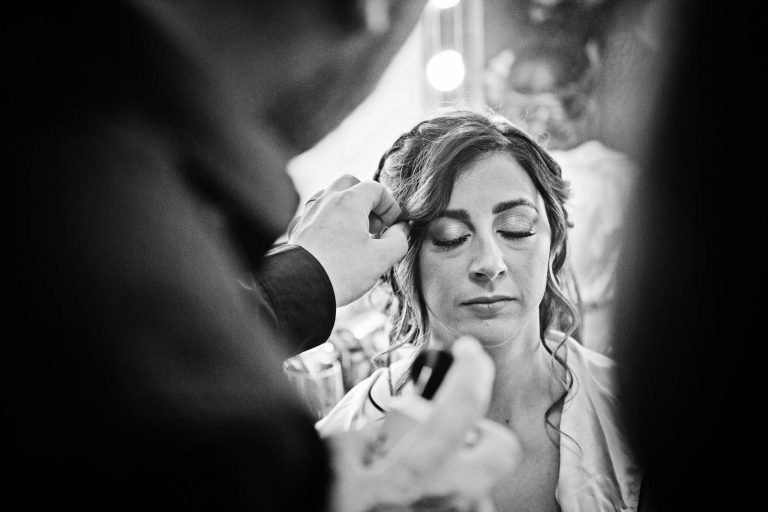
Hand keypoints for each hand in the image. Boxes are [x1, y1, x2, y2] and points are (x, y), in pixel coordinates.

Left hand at [289, 174, 408, 306]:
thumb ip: (399, 239)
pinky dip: (329, 220)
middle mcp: (326, 201)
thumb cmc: (342, 272)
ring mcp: (309, 213)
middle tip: (373, 225)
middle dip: (366, 200)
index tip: (392, 226)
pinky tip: (334, 241)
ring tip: (354, 234)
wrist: (300, 288)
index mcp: (349, 202)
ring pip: (330, 196)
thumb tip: (401, 229)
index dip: (390, 206)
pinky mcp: (298, 228)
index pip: (376, 189)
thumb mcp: (381, 258)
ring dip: (347, 209)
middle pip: (350, 184)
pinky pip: (316, 213)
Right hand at [325, 336, 520, 511]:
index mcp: (411, 470)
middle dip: (483, 432)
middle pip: (501, 450)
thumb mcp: (335, 454)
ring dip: (460, 471)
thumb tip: (399, 419)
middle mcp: (444, 500)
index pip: (463, 405)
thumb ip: (373, 430)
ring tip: (418, 476)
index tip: (466, 351)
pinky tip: (418, 499)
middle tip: (450, 430)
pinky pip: (467, 509)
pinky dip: (451, 497)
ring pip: (483, 483)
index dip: (471, 367)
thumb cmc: (326, 498)